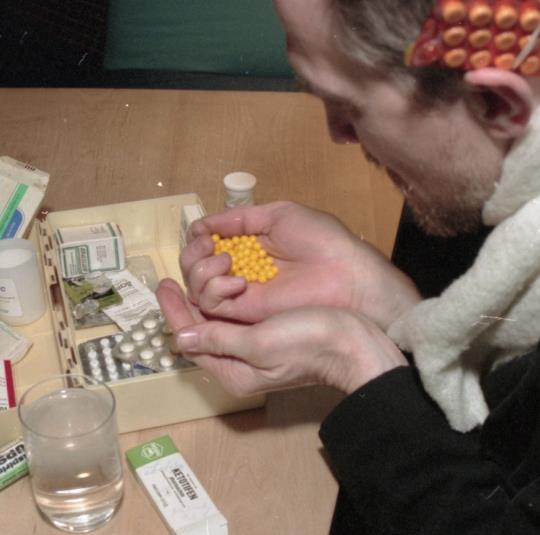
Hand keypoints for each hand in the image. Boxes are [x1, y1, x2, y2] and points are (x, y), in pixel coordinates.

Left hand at [157, 279, 407, 395]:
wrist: (355, 345)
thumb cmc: (310, 344)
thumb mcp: (259, 343)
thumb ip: (219, 338)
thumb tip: (184, 334)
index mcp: (233, 372)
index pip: (191, 339)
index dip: (174, 310)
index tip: (164, 283)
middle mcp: (240, 364)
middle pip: (202, 330)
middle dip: (188, 300)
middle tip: (178, 273)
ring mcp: (255, 351)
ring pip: (218, 321)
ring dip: (206, 295)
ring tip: (201, 271)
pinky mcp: (270, 338)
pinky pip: (237, 317)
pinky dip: (226, 297)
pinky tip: (225, 279)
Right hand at [180, 201, 420, 329]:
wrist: (346, 274)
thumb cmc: (322, 241)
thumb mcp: (279, 215)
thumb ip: (239, 219)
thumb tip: (203, 224)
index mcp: (249, 246)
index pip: (207, 245)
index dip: (198, 238)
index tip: (202, 232)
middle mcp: (241, 270)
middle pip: (195, 267)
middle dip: (193, 253)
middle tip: (208, 246)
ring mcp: (241, 294)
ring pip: (197, 287)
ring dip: (200, 270)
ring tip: (224, 260)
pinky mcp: (245, 315)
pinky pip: (211, 307)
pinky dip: (213, 290)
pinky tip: (235, 281)